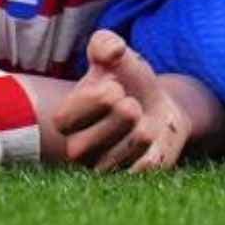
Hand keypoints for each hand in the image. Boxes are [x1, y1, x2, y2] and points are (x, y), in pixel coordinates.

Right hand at [54, 31, 192, 172]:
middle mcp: (78, 148)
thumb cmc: (129, 80)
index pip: (65, 118)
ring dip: (135, 137)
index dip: (92, 102)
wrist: (159, 105)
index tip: (115, 87)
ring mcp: (101, 167)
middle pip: (86, 143)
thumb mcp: (116, 55)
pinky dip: (149, 157)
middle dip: (117, 118)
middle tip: (131, 105)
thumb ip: (106, 44)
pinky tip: (153, 144)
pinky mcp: (126, 180)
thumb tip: (112, 51)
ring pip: (116, 157)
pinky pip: (136, 174)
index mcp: (67, 118)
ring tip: (145, 124)